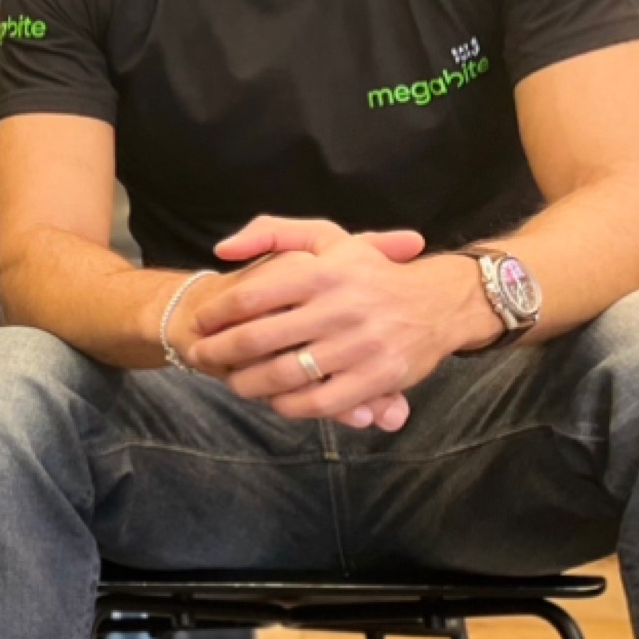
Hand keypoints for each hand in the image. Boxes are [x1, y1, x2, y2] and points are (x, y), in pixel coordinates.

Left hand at [182, 216, 483, 429]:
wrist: (439, 303)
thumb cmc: (369, 272)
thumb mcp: (327, 239)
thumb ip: (273, 233)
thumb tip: (222, 250)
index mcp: (323, 273)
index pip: (249, 297)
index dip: (214, 314)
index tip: (199, 323)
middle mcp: (340, 308)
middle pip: (256, 339)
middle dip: (218, 352)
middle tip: (202, 355)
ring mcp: (359, 346)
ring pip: (282, 375)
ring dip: (247, 384)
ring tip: (234, 381)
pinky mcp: (377, 378)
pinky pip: (318, 401)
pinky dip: (288, 405)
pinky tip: (276, 400)